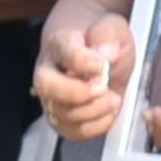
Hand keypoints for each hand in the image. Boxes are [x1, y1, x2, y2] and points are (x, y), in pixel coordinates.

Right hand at [33, 10, 133, 140]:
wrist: (99, 54)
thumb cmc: (102, 41)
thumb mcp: (113, 28)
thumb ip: (108, 36)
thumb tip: (105, 55)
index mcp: (58, 43)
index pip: (63, 52)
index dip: (84, 61)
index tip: (104, 64)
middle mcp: (47, 71)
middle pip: (47, 86)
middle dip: (80, 92)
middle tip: (104, 87)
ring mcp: (51, 98)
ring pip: (62, 114)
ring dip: (94, 110)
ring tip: (113, 97)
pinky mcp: (62, 119)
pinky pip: (73, 132)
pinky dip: (96, 126)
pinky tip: (108, 111)